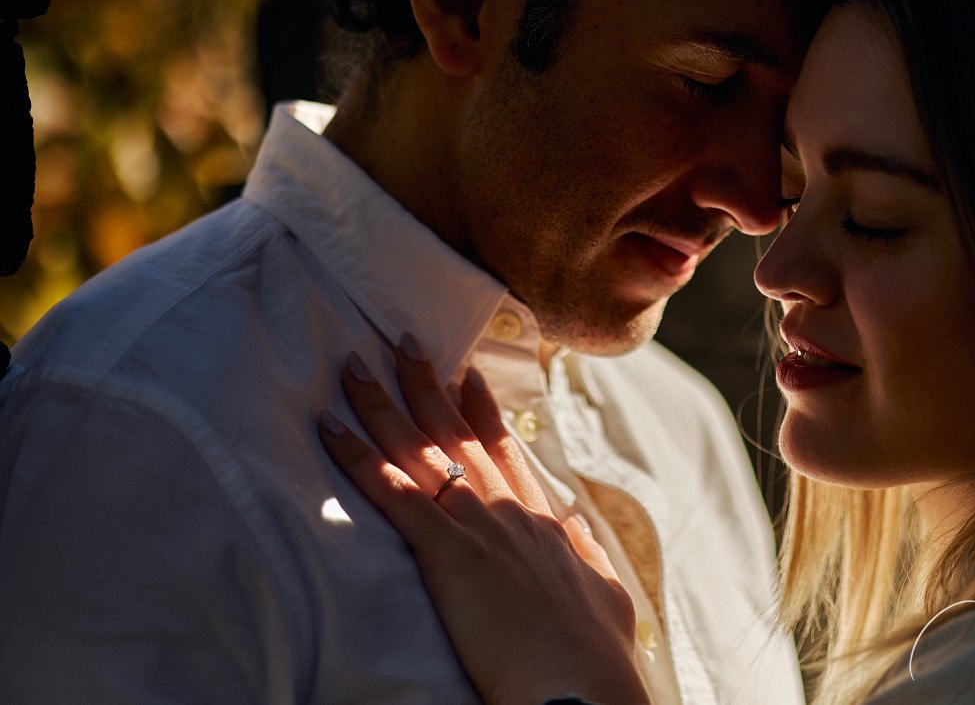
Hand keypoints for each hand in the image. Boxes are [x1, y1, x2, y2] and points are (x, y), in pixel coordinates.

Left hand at [317, 334, 649, 704]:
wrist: (580, 683)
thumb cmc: (593, 651)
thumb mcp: (603, 592)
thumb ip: (585, 553)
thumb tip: (577, 522)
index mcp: (541, 520)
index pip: (504, 450)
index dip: (481, 410)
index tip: (467, 373)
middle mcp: (506, 508)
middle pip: (456, 433)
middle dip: (426, 384)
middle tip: (401, 343)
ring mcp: (476, 523)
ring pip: (420, 448)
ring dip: (381, 405)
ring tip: (352, 368)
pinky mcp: (445, 551)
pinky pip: (392, 491)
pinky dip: (357, 457)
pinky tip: (330, 430)